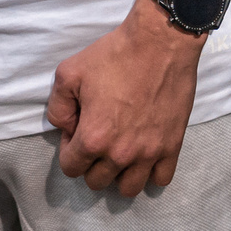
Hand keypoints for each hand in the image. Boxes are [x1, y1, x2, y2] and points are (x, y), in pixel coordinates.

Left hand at [45, 1, 204, 196]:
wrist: (160, 42)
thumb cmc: (114, 54)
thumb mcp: (69, 73)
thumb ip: (57, 108)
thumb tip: (67, 129)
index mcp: (93, 138)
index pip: (70, 168)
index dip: (69, 150)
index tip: (78, 130)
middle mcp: (121, 153)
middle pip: (97, 182)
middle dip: (91, 163)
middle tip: (99, 136)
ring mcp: (149, 153)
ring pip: (128, 189)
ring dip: (119, 174)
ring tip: (120, 150)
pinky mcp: (172, 146)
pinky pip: (160, 180)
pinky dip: (150, 173)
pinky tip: (144, 154)